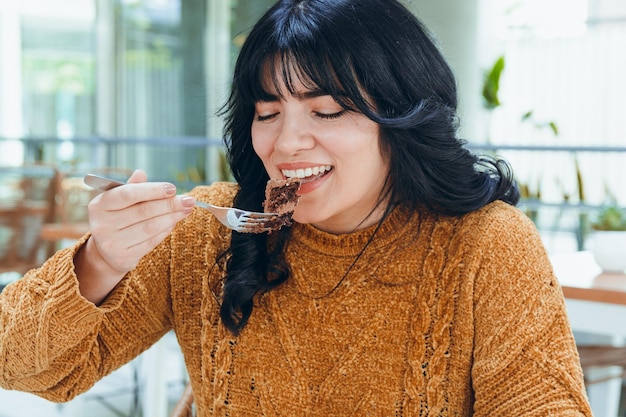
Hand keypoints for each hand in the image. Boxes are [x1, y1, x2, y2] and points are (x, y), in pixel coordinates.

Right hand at [74, 169, 194, 303]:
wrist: (105, 252)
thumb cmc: (116, 219)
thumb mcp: (117, 202)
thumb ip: (130, 188)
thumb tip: (141, 173)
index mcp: (99, 205)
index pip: (128, 194)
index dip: (152, 190)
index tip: (173, 188)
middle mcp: (102, 224)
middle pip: (143, 211)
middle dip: (169, 204)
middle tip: (189, 200)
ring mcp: (111, 243)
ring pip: (150, 227)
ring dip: (172, 217)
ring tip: (186, 210)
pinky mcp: (123, 258)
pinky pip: (151, 241)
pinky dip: (166, 230)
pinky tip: (175, 222)